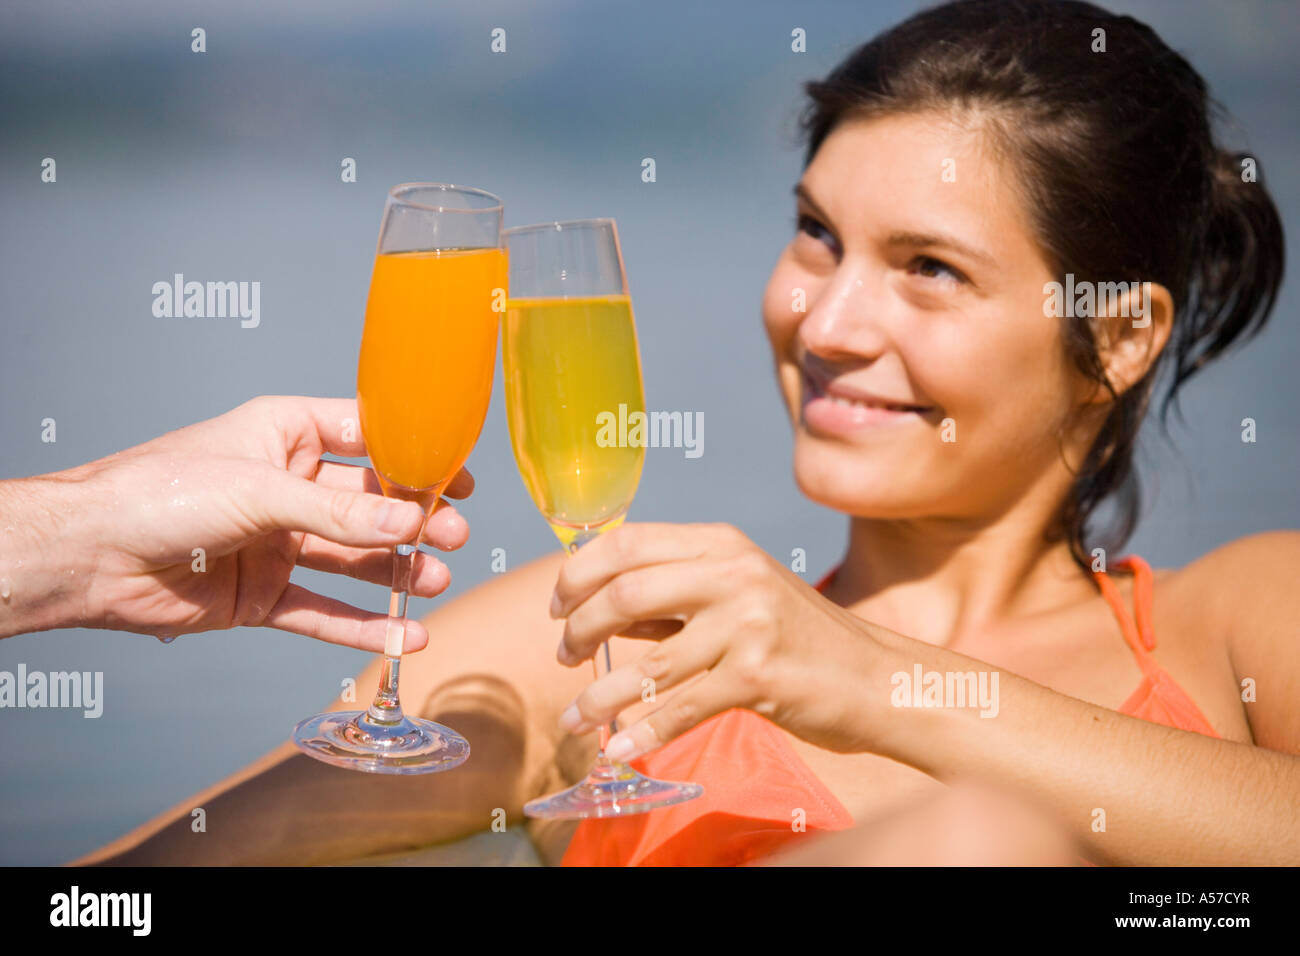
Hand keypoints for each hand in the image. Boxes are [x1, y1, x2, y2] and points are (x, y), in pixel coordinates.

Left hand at [6, 396, 471, 649]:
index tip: (457, 477)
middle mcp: (287, 487)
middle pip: (368, 505)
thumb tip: (409, 523)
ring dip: (396, 574)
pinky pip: (323, 610)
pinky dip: (363, 626)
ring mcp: (278, 543)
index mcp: (285, 435)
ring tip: (435, 583)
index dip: (414, 456)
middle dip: (413, 521)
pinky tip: (404, 635)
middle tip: (453, 535)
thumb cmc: (161, 492)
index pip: (367, 437)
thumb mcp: (260, 489)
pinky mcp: (263, 594)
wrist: (91, 556)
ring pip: (353, 560)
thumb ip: (337, 512)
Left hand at [549, 523, 890, 760]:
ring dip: (598, 696)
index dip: (580, 573)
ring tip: (572, 718)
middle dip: (580, 629)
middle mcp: (735, 573)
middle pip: (626, 593)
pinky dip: (640, 731)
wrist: (877, 679)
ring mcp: (748, 624)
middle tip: (565, 656)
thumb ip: (675, 596)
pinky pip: (679, 707)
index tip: (557, 606)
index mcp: (723, 543)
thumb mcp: (740, 594)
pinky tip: (618, 748)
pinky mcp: (758, 677)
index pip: (629, 541)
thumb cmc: (799, 639)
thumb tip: (597, 608)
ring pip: (647, 663)